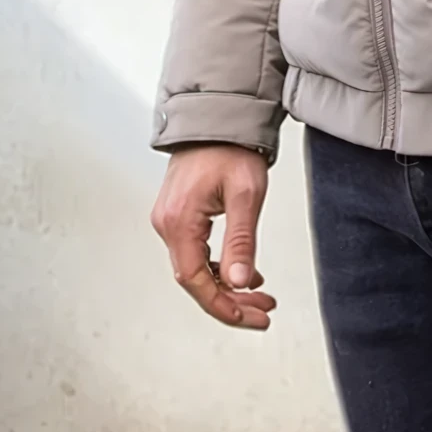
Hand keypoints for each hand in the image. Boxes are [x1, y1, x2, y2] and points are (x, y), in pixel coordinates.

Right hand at [151, 144, 275, 329]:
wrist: (218, 115)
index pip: (195, 281)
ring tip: (260, 295)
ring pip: (195, 268)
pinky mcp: (178, 213)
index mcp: (179, 221)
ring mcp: (170, 219)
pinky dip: (219, 267)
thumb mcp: (246, 194)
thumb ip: (241, 241)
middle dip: (230, 301)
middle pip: (194, 280)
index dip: (224, 306)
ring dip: (226, 285)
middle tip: (263, 311)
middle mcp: (167, 223)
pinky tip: (243, 272)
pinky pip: (195, 252)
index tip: (252, 317)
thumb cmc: (231, 147)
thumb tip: (240, 281)